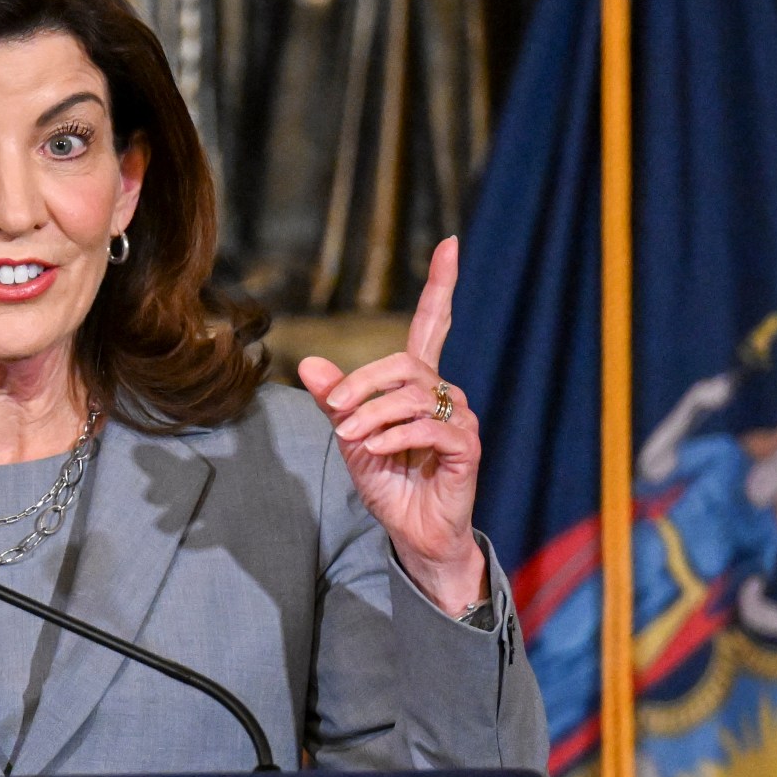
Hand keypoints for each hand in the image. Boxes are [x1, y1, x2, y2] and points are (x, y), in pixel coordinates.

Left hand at [296, 237, 487, 611]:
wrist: (413, 532)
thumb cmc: (388, 482)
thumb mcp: (351, 437)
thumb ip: (335, 401)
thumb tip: (308, 364)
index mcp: (420, 382)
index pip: (434, 323)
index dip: (441, 284)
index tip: (450, 244)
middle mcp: (446, 391)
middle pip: (404, 363)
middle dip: (362, 383)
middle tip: (335, 413)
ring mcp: (461, 417)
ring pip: (413, 395)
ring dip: (372, 416)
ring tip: (351, 440)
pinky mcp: (468, 445)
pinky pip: (429, 426)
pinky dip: (394, 436)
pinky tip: (373, 451)